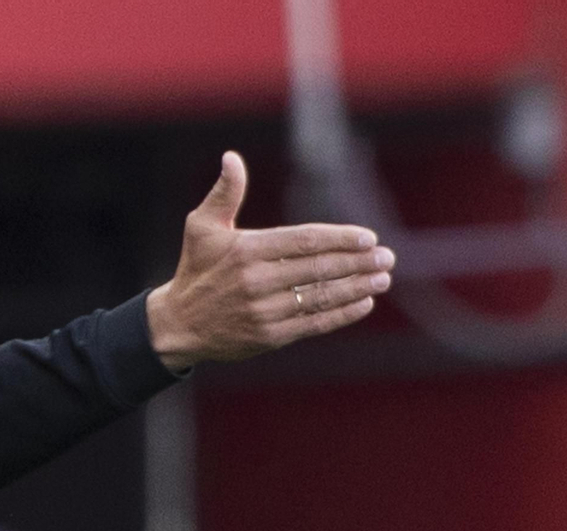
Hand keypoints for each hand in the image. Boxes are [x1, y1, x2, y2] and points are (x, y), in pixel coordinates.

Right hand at [145, 151, 393, 371]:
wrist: (179, 324)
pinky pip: (313, 323)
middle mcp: (256, 281)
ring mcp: (264, 311)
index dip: (339, 239)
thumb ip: (224, 193)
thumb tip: (232, 158)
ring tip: (382, 279)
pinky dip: (341, 315)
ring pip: (320, 297)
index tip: (367, 238)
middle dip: (357, 263)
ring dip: (356, 288)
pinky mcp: (269, 337)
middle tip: (387, 257)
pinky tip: (362, 304)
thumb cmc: (196, 269)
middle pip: (318, 269)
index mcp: (246, 250)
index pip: (304, 241)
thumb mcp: (201, 226)